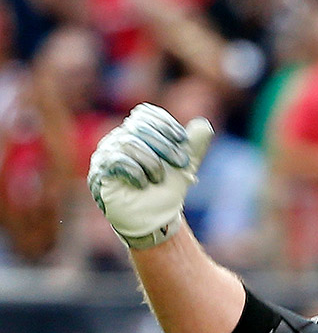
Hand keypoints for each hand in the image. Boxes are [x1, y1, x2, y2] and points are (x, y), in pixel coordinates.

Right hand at [87, 103, 212, 248]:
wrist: (154, 219)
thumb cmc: (166, 190)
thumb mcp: (184, 166)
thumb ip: (193, 145)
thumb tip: (203, 124)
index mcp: (136, 133)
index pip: (144, 114)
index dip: (164, 123)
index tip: (182, 139)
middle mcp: (118, 140)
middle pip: (138, 127)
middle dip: (165, 145)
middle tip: (182, 163)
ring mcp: (106, 155)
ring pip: (128, 143)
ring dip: (152, 162)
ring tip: (159, 179)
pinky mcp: (100, 173)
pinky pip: (116, 161)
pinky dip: (136, 171)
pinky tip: (144, 184)